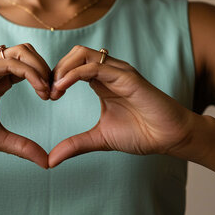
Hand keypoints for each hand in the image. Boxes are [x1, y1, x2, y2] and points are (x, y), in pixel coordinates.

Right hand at [0, 43, 51, 168]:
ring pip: (22, 51)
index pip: (30, 66)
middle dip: (48, 68)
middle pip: (29, 52)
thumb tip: (47, 162)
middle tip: (56, 93)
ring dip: (41, 67)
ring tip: (48, 91)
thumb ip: (22, 146)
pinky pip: (9, 62)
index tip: (56, 98)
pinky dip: (29, 72)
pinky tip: (38, 90)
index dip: (47, 78)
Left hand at [47, 45, 196, 167]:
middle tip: (46, 93)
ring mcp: (118, 72)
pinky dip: (74, 74)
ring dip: (62, 69)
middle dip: (55, 69)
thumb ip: (75, 145)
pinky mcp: (127, 77)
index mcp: (102, 81)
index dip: (55, 77)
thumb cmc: (141, 133)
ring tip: (53, 91)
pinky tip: (62, 88)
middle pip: (74, 53)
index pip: (72, 65)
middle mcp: (110, 72)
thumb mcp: (99, 139)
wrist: (169, 137)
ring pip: (83, 54)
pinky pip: (95, 67)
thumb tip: (50, 161)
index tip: (45, 97)